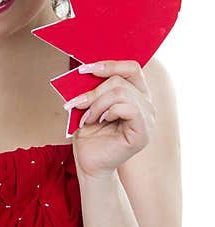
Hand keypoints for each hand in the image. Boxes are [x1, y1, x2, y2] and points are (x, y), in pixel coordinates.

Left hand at [65, 59, 155, 177]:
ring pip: (121, 93)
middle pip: (120, 81)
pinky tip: (101, 121)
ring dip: (97, 104)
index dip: (109, 65)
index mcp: (136, 94)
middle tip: (79, 105)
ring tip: (88, 117)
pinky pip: (129, 109)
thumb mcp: (89, 104)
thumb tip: (85, 70)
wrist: (88, 161)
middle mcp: (146, 105)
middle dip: (93, 92)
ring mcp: (147, 119)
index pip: (131, 68)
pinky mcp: (143, 133)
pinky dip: (109, 112)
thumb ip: (93, 88)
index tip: (84, 70)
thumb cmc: (89, 133)